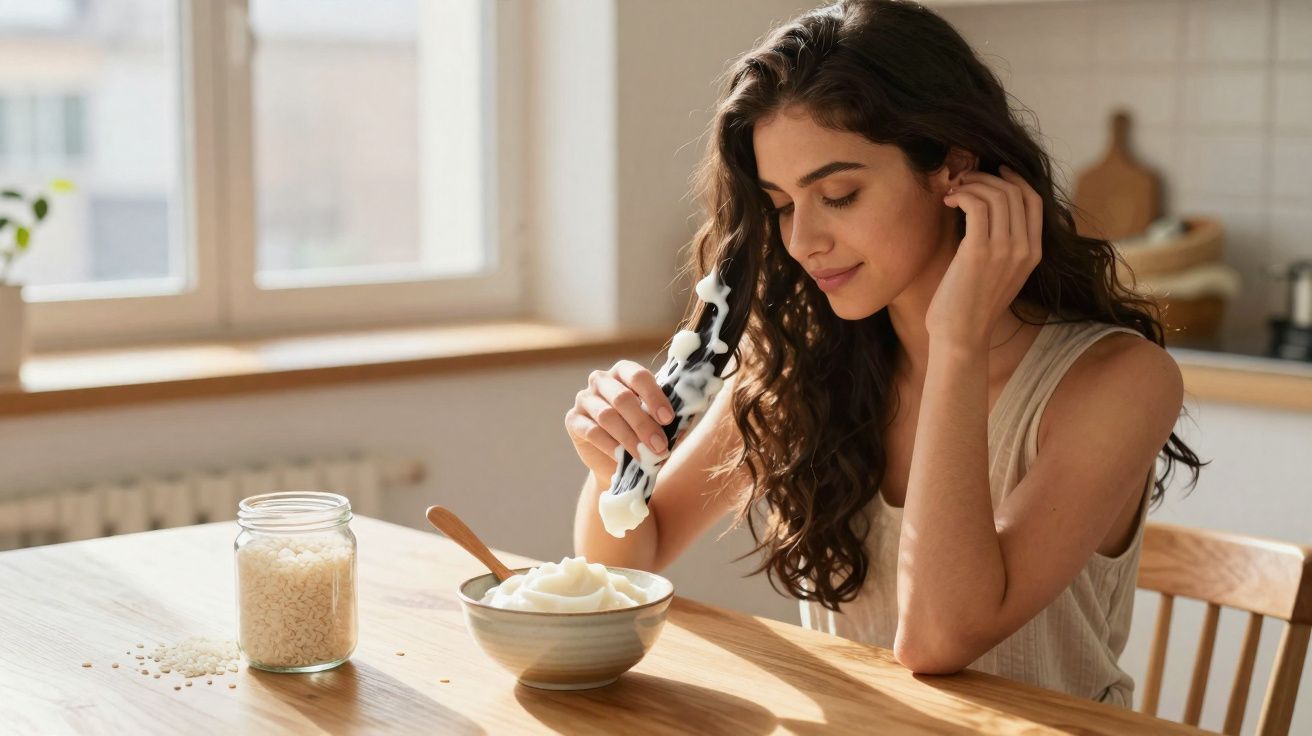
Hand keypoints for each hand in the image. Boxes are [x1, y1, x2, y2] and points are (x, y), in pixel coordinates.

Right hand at [564, 361, 675, 480]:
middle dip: (644, 424)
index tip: (668, 419)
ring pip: (607, 416)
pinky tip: (622, 458)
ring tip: (645, 456)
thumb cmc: (646, 435)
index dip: (654, 397)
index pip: (638, 376)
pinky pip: (591, 431)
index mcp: (625, 372)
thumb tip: (692, 405)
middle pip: (622, 398)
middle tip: (660, 446)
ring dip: (629, 438)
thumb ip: (675, 414)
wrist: (620, 463)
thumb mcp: (663, 424)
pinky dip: (610, 446)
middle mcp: (601, 380)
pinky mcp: (573, 420)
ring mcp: (584, 398)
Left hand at [926, 165, 1042, 350]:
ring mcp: (1005, 250)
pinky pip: (977, 205)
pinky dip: (961, 195)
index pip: (1034, 200)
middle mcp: (1025, 249)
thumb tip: (988, 211)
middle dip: (987, 178)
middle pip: (1015, 192)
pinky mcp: (980, 252)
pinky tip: (948, 201)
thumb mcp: (998, 272)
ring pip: (996, 194)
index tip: (993, 171)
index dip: (1014, 179)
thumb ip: (1003, 245)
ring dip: (971, 184)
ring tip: (952, 190)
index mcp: (1034, 253)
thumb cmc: (970, 306)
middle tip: (963, 180)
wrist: (961, 337)